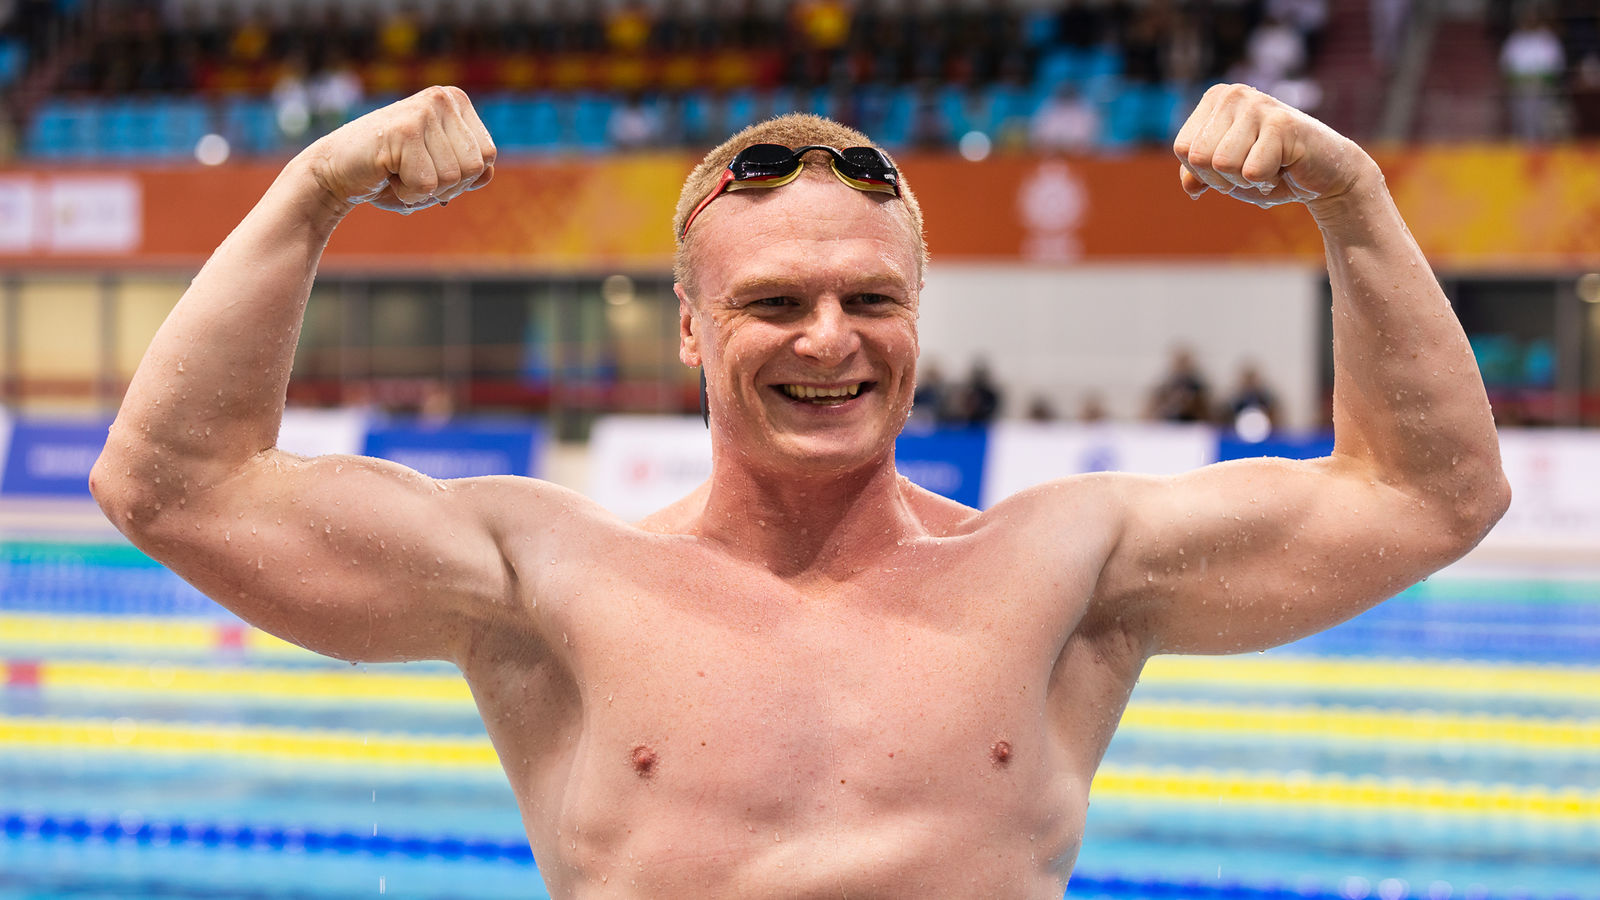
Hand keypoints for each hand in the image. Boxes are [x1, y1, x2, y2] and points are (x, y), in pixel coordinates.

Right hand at [303, 86, 495, 213]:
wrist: (333, 171)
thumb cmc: (389, 172)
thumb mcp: (438, 168)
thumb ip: (469, 167)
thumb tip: (488, 170)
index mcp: (456, 101)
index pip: (488, 156)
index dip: (462, 178)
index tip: (429, 168)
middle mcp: (443, 98)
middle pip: (475, 168)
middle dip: (446, 187)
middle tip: (411, 173)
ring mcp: (424, 112)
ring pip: (452, 179)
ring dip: (424, 191)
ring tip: (397, 172)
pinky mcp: (404, 131)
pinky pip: (427, 185)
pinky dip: (407, 194)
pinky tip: (386, 175)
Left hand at [1173, 84, 1373, 211]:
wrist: (1327, 174)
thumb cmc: (1272, 170)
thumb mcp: (1225, 174)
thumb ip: (1198, 174)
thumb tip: (1189, 186)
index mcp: (1215, 99)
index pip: (1182, 149)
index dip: (1203, 173)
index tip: (1233, 167)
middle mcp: (1233, 94)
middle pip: (1198, 157)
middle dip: (1223, 179)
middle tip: (1252, 170)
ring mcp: (1257, 105)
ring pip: (1222, 165)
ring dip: (1245, 180)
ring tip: (1268, 166)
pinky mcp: (1281, 123)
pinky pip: (1251, 172)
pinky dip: (1266, 182)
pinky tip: (1285, 167)